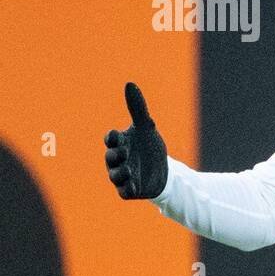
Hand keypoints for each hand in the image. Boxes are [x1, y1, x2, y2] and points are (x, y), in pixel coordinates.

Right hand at [104, 82, 168, 199]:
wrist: (162, 171)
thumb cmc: (149, 147)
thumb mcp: (147, 128)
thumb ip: (137, 108)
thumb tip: (130, 83)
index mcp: (120, 144)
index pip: (111, 139)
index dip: (112, 137)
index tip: (118, 134)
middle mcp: (118, 160)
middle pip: (111, 157)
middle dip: (115, 154)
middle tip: (124, 152)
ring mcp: (122, 175)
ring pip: (114, 175)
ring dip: (120, 172)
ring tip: (128, 169)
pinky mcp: (130, 189)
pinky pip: (123, 191)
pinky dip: (126, 189)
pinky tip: (133, 186)